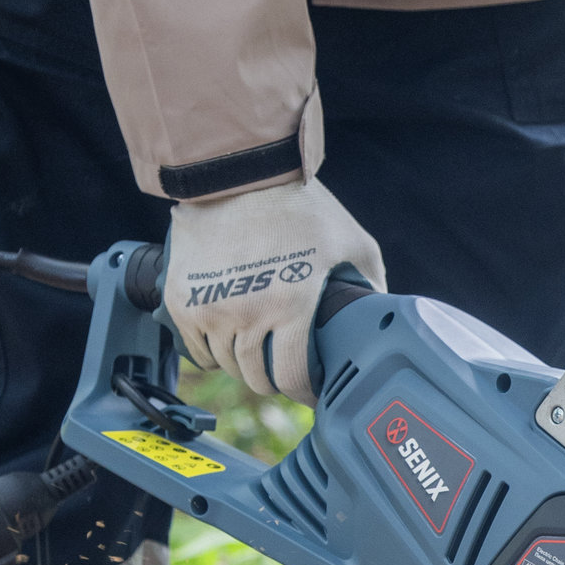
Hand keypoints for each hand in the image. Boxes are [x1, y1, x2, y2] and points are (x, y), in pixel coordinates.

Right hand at [164, 179, 385, 399]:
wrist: (239, 173)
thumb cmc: (300, 206)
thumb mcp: (353, 243)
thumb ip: (371, 285)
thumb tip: (382, 316)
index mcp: (292, 307)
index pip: (293, 379)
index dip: (305, 392)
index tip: (311, 391)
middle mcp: (248, 314)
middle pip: (257, 379)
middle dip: (275, 380)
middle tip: (284, 369)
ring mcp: (210, 309)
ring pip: (226, 365)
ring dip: (244, 365)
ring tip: (258, 351)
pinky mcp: (182, 299)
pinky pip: (196, 349)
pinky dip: (212, 352)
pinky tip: (228, 341)